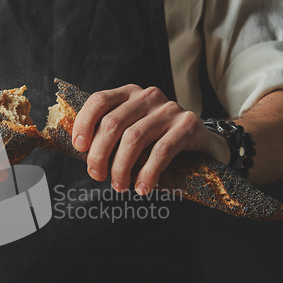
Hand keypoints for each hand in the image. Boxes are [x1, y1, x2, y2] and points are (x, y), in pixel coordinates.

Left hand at [71, 84, 229, 193]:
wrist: (203, 145)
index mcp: (129, 94)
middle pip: (112, 123)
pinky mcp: (188, 125)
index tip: (79, 149)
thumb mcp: (131, 132)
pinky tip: (143, 188)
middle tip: (97, 176)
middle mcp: (148, 97)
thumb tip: (81, 151)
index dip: (84, 124)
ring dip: (121, 168)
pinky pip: (161, 151)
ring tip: (119, 186)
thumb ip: (109, 136)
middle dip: (99, 155)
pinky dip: (148, 173)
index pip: (99, 101)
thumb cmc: (157, 142)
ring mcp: (169, 109)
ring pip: (133, 138)